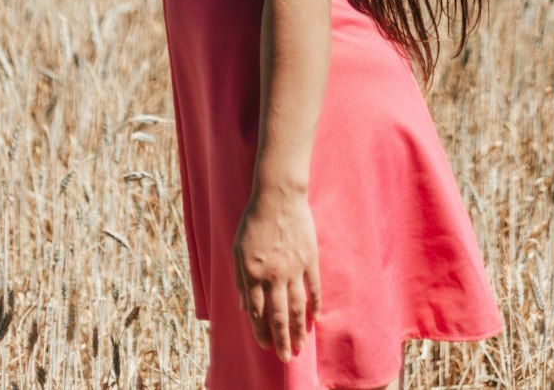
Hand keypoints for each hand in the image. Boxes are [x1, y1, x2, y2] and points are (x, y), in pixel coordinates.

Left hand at [231, 184, 320, 362]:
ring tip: (301, 346)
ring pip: (297, 306)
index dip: (261, 332)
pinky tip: (316, 318)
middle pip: (278, 315)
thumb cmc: (254, 221)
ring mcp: (294, 267)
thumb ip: (241, 280)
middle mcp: (273, 275)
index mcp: (253, 274)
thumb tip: (245, 307)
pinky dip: (315, 304)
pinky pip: (314, 287)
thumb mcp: (237, 249)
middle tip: (286, 358)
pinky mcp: (310, 258)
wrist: (278, 195)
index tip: (266, 346)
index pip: (257, 313)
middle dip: (282, 340)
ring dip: (299, 329)